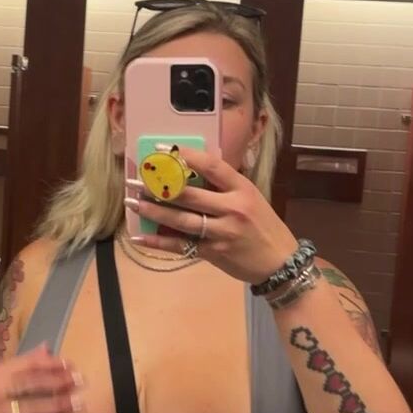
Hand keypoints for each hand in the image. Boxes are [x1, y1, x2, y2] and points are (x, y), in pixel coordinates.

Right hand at [0, 343, 83, 412]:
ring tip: (78, 404)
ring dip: (58, 406)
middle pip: (34, 385)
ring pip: (33, 409)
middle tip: (80, 382)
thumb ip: (23, 362)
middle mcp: (0, 391)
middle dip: (59, 382)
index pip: (29, 365)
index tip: (71, 364)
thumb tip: (47, 348)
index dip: (52, 364)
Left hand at [125, 146, 298, 285]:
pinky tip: (140, 236)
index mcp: (241, 188)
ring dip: (153, 211)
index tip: (160, 149)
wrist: (280, 262)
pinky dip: (158, 241)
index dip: (184, 155)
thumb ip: (224, 186)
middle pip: (188, 194)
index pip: (211, 165)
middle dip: (158, 186)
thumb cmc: (263, 226)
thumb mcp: (250, 197)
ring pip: (181, 220)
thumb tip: (189, 171)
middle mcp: (232, 208)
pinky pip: (181, 246)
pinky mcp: (214, 252)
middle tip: (136, 180)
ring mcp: (222, 231)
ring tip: (133, 203)